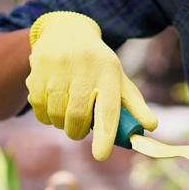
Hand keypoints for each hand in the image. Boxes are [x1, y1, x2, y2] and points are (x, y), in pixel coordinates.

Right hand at [26, 11, 156, 159]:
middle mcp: (84, 69)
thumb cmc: (98, 64)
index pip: (108, 109)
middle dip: (78, 131)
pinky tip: (54, 103)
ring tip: (68, 112)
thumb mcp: (118, 78)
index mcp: (109, 72)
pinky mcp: (37, 73)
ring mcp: (59, 71)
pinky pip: (40, 110)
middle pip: (78, 117)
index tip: (101, 156)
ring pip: (57, 116)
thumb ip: (133, 104)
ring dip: (62, 124)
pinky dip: (47, 116)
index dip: (105, 135)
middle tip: (80, 130)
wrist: (66, 33)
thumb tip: (151, 127)